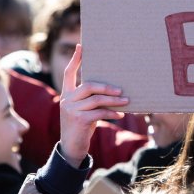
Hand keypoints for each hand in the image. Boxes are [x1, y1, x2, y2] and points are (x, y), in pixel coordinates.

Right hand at [59, 44, 127, 167]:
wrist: (72, 147)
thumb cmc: (82, 126)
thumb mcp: (84, 110)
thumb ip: (91, 99)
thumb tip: (115, 89)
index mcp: (67, 93)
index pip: (69, 73)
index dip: (75, 59)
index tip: (81, 46)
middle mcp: (66, 99)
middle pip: (89, 85)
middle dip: (107, 87)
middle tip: (122, 90)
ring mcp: (71, 109)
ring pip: (96, 99)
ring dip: (114, 100)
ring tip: (127, 101)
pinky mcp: (79, 120)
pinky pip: (100, 112)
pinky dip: (112, 113)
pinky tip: (121, 115)